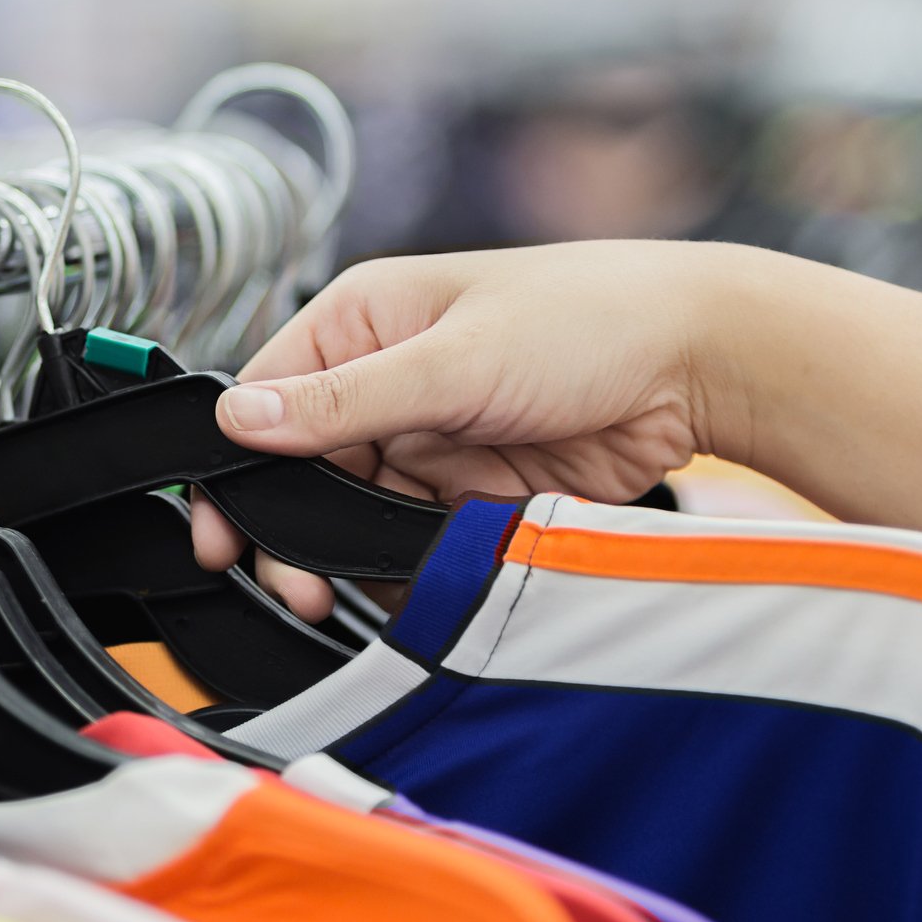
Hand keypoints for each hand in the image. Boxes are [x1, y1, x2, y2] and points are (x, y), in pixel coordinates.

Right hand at [191, 240, 737, 619]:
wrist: (701, 363)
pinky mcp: (472, 484)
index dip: (236, 468)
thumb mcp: (454, 360)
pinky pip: (414, 538)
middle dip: (290, 530)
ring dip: (344, 557)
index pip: (266, 400)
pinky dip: (402, 567)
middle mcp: (386, 377)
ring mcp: (429, 435)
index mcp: (363, 322)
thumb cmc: (586, 320)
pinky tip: (400, 591)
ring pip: (354, 513)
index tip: (220, 533)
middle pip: (303, 470)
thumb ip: (345, 400)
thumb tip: (237, 421)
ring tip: (338, 600)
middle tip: (291, 588)